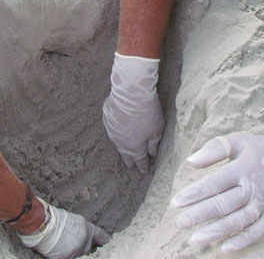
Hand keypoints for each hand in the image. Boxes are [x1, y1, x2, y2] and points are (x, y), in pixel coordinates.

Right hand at [18, 198, 110, 258]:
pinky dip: (63, 256)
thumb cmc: (53, 218)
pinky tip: (57, 251)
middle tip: (71, 241)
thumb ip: (80, 229)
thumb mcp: (72, 219)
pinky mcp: (66, 258)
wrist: (42, 223)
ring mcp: (76, 251)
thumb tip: (81, 236)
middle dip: (81, 246)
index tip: (107, 241)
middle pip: (87, 248)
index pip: (101, 235)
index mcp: (87, 228)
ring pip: (78, 255)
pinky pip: (68, 258)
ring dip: (71, 251)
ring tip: (61, 244)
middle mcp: (84, 240)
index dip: (104, 239)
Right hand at [103, 52, 163, 172]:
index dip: (142, 166)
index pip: (139, 160)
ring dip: (121, 148)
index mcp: (134, 146)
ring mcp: (111, 130)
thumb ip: (153, 143)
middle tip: (131, 167)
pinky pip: (111, 129)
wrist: (131, 92)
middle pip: (125, 154)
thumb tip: (152, 153)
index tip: (144, 171)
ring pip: (116, 143)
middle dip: (130, 161)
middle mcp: (120, 141)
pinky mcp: (107, 118)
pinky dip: (116, 133)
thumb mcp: (157, 128)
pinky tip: (118, 132)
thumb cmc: (148, 111)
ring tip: (124, 152)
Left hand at [170, 118, 263, 252]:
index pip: (215, 183)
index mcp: (244, 167)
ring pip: (238, 221)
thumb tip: (191, 162)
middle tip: (180, 222)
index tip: (175, 203)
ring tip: (194, 239)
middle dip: (200, 215)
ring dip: (216, 232)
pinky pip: (258, 232)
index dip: (194, 194)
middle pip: (224, 204)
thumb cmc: (260, 149)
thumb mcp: (238, 140)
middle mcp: (255, 187)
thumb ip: (215, 149)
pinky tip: (224, 248)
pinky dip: (242, 241)